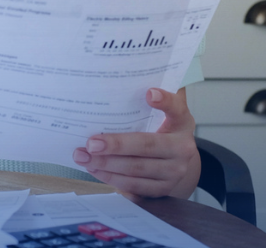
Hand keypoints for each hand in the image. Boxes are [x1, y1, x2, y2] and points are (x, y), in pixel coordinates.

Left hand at [72, 87, 199, 198]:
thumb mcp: (167, 112)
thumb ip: (157, 96)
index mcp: (182, 123)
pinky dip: (110, 177)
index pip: (176, 109)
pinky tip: (93, 168)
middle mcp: (182, 149)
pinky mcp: (161, 190)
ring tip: (83, 156)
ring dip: (106, 164)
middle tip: (91, 142)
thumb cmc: (165, 129)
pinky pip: (133, 185)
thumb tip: (132, 75)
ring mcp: (173, 172)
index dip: (164, 101)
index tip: (149, 93)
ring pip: (136, 169)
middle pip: (147, 146)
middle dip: (116, 145)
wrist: (179, 163)